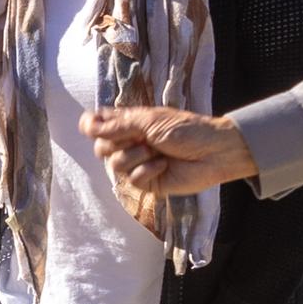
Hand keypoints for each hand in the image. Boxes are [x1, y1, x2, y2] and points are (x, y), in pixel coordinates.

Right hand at [84, 106, 258, 198]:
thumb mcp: (150, 121)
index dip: (91, 126)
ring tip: (157, 151)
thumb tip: (88, 128)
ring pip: (115, 164)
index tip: (93, 126)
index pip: (98, 124)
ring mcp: (138, 163)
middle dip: (117, 142)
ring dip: (136, 156)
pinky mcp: (147, 183)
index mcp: (129, 124)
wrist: (213, 152)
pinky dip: (148, 170)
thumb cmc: (187, 130)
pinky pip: (132, 180)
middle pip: (100, 147)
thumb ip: (118, 124)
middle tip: (139, 138)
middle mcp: (130, 143)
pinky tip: (164, 165)